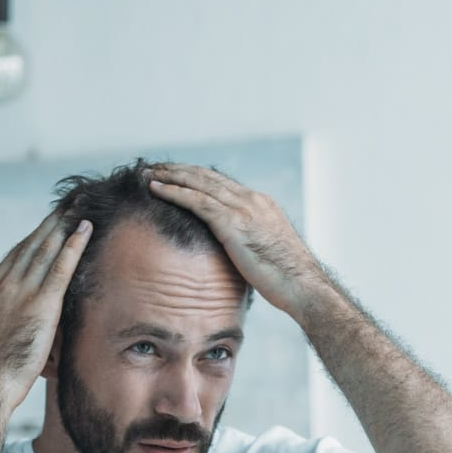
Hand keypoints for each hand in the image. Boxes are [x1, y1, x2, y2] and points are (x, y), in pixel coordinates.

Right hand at [0, 208, 91, 413]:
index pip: (15, 255)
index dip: (33, 237)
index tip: (47, 224)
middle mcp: (4, 282)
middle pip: (33, 245)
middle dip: (51, 223)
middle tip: (68, 204)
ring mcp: (22, 292)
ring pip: (47, 250)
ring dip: (65, 226)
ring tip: (79, 208)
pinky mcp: (41, 304)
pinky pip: (61, 268)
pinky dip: (74, 245)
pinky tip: (85, 229)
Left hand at [144, 164, 328, 317]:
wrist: (303, 285)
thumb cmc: (287, 279)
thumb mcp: (266, 252)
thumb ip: (248, 244)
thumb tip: (233, 253)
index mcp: (259, 204)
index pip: (220, 183)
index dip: (194, 177)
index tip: (174, 175)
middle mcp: (251, 200)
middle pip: (206, 176)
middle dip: (178, 170)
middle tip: (154, 167)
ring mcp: (243, 209)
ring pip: (199, 183)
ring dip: (170, 176)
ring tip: (147, 174)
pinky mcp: (234, 223)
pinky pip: (197, 201)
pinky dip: (174, 192)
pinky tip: (155, 190)